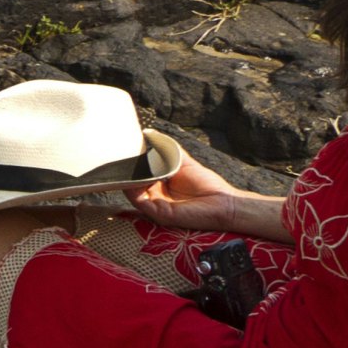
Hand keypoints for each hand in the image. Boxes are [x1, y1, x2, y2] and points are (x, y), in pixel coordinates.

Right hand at [131, 152, 274, 237]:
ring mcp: (155, 205)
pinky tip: (137, 176)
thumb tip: (152, 134)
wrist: (224, 204)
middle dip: (127, 169)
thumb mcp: (185, 163)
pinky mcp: (159, 213)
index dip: (132, 162)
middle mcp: (155, 195)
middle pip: (132, 182)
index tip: (128, 148)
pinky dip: (133, 188)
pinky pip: (138, 200)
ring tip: (129, 163)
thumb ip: (171, 151)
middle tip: (123, 154)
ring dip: (128, 178)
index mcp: (160, 185)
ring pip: (131, 191)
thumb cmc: (208, 187)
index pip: (139, 173)